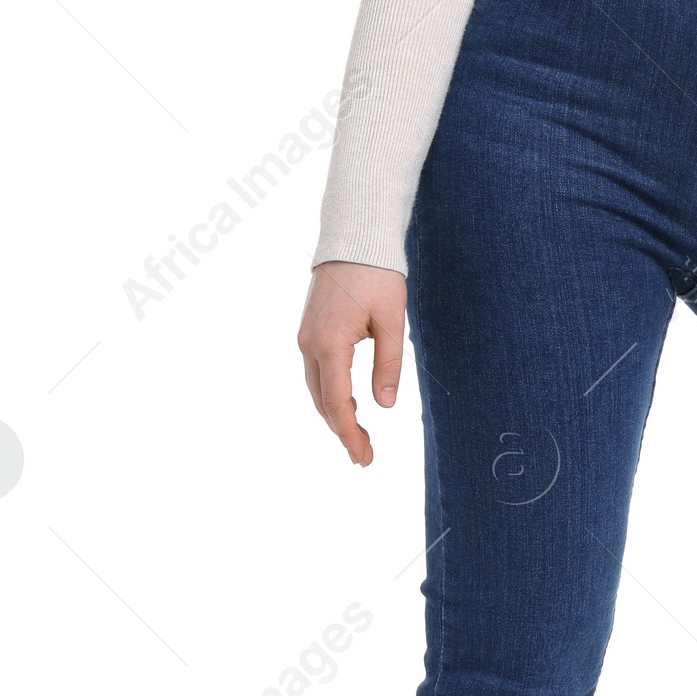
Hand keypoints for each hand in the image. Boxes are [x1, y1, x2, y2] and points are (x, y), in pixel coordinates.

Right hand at [298, 262, 406, 465]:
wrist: (354, 237)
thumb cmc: (377, 275)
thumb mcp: (391, 321)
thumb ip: (388, 364)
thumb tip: (384, 405)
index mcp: (330, 344)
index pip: (338, 403)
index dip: (350, 434)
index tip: (364, 458)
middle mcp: (310, 344)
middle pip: (322, 401)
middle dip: (342, 431)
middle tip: (365, 456)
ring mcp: (306, 337)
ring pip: (317, 388)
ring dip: (335, 414)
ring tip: (358, 437)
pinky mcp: (309, 330)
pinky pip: (317, 372)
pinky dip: (330, 394)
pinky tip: (348, 404)